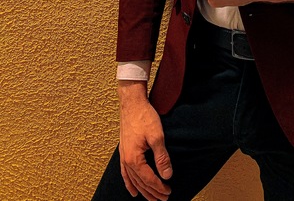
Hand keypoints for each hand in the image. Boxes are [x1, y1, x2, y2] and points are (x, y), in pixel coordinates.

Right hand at [118, 81, 171, 200]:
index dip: (159, 187)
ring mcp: (124, 156)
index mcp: (134, 159)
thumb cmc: (144, 116)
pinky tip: (132, 190)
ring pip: (133, 180)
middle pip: (140, 182)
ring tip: (151, 198)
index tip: (169, 191)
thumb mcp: (157, 136)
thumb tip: (167, 176)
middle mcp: (126, 160)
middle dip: (152, 192)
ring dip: (142, 190)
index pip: (148, 179)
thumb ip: (162, 157)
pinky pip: (125, 173)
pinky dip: (129, 183)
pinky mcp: (124, 151)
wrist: (132, 103)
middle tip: (164, 198)